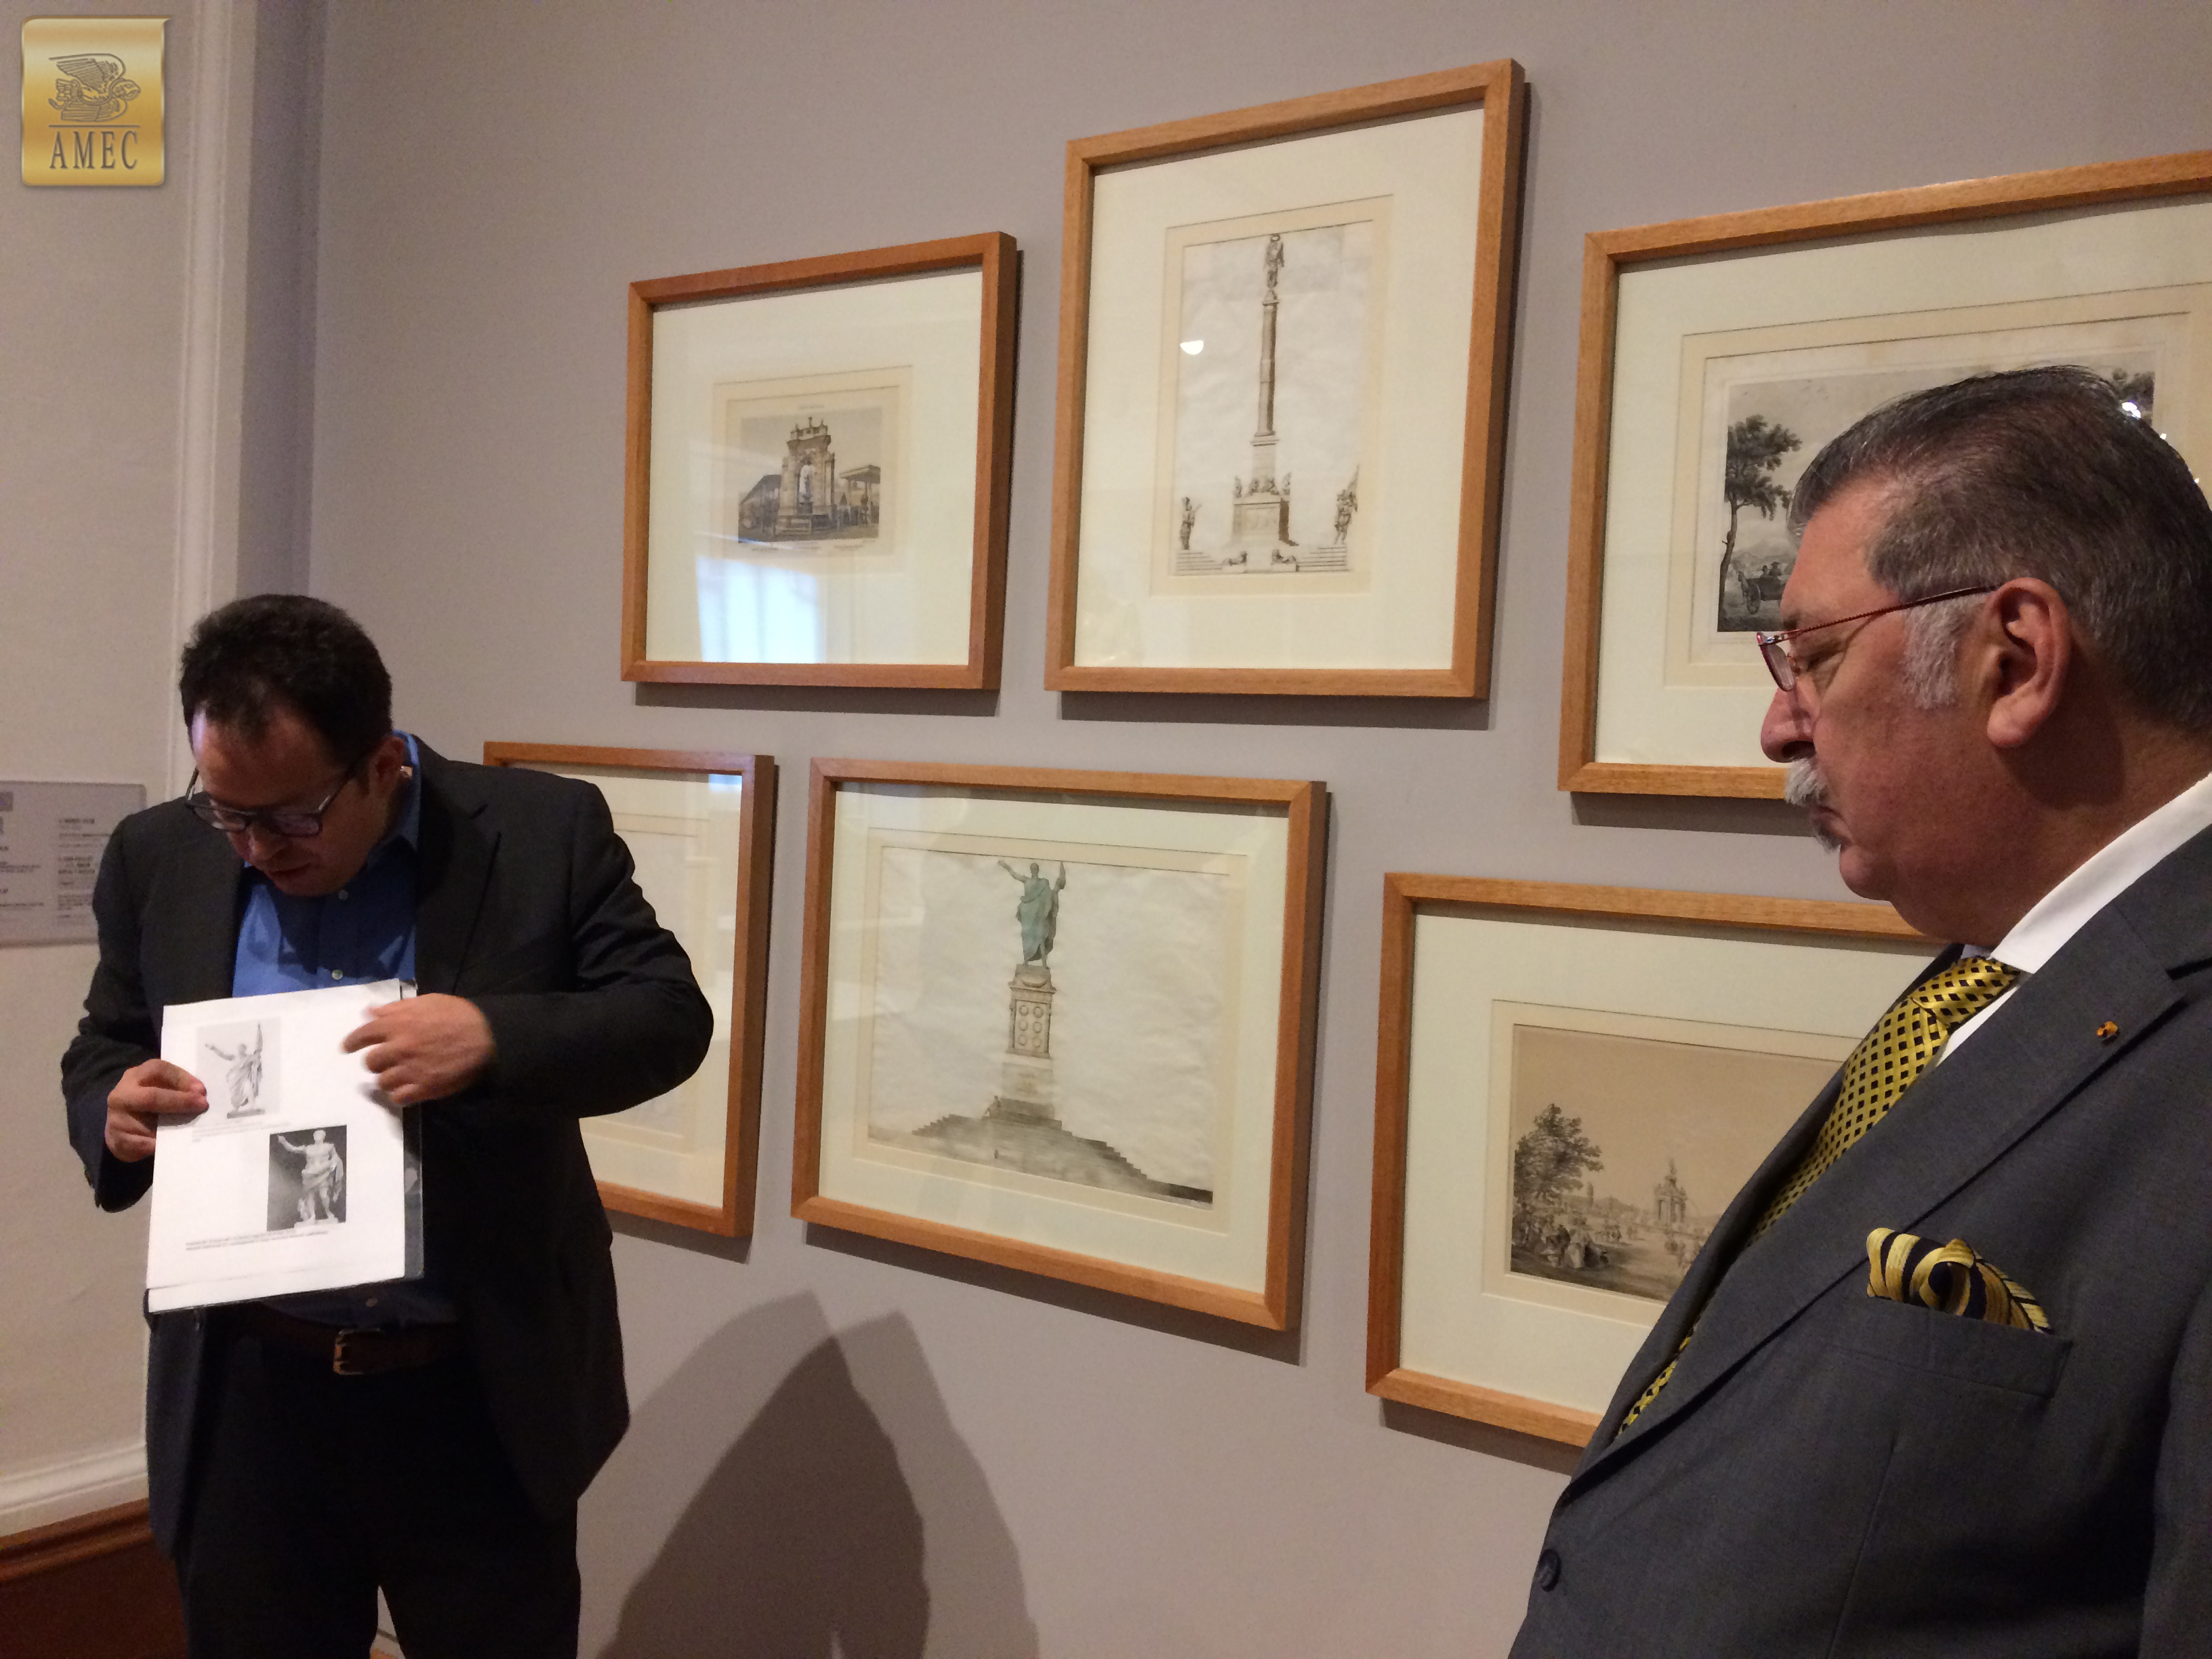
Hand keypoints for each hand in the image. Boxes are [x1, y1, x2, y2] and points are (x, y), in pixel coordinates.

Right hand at [106, 1059, 207, 1161]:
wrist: (120, 1127)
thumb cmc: (149, 1103)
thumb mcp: (160, 1088)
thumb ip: (177, 1087)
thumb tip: (200, 1094)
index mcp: (135, 1076)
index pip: (158, 1070)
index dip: (182, 1079)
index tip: (201, 1090)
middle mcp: (122, 1095)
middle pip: (151, 1097)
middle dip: (180, 1101)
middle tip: (202, 1106)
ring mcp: (116, 1118)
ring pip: (147, 1124)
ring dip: (172, 1127)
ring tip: (192, 1129)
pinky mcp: (117, 1139)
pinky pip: (142, 1144)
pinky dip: (160, 1144)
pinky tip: (175, 1144)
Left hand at [342, 994, 494, 1105]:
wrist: (487, 1037)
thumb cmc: (458, 1015)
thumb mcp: (427, 1002)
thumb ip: (396, 1008)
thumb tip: (370, 1012)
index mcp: (398, 1024)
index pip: (363, 1035)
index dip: (352, 1042)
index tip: (346, 1048)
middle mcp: (399, 1048)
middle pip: (370, 1062)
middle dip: (376, 1061)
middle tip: (386, 1061)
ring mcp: (410, 1070)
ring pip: (382, 1081)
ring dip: (388, 1078)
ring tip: (399, 1075)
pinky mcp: (423, 1088)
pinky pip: (398, 1097)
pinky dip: (399, 1094)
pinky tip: (407, 1088)